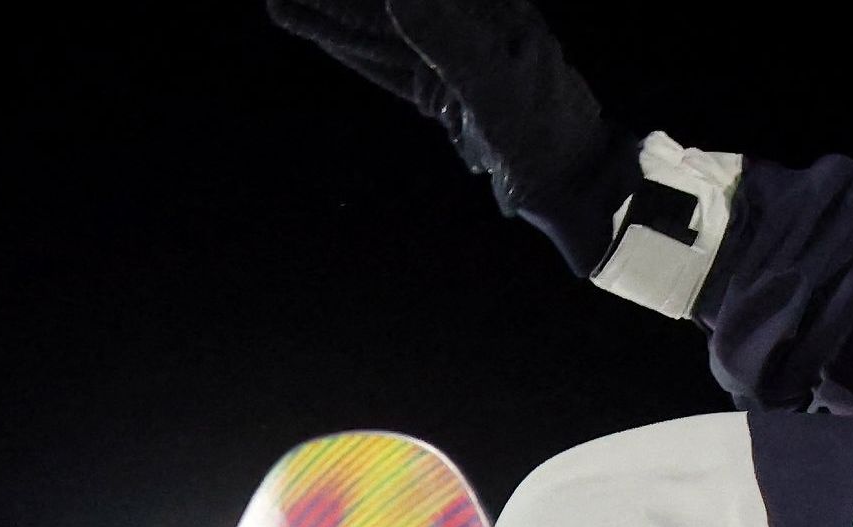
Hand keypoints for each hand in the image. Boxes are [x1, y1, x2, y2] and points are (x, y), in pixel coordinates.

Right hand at [263, 0, 636, 270]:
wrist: (569, 182)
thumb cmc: (542, 130)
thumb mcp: (495, 81)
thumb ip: (445, 37)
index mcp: (483, 15)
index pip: (407, 2)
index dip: (354, 2)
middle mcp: (464, 30)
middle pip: (384, 12)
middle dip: (335, 5)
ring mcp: (450, 64)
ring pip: (378, 39)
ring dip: (333, 25)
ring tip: (282, 7)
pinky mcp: (444, 96)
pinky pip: (389, 70)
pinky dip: (357, 55)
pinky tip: (329, 40)